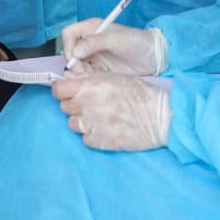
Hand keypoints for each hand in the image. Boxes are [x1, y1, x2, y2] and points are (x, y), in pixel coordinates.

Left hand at [52, 75, 171, 150]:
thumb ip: (90, 79)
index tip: (66, 92)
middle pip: (64, 107)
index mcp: (90, 86)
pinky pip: (85, 138)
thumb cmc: (141, 94)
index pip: (58, 90)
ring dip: (81, 121)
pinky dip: (92, 134)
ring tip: (98, 117)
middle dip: (73, 105)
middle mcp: (88, 105)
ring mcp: (93, 125)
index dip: (61, 90)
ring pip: (72, 124)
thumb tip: (70, 79)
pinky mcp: (100, 142)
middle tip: (88, 104)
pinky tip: (106, 128)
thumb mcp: (115, 77)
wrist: (161, 117)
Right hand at [61, 19, 166, 76]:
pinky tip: (103, 75)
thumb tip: (75, 51)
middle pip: (70, 51)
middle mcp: (89, 41)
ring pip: (77, 64)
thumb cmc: (135, 42)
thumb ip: (94, 42)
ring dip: (83, 71)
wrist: (152, 57)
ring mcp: (94, 55)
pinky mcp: (99, 67)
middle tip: (86, 71)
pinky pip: (87, 73)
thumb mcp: (115, 39)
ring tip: (98, 73)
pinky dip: (91, 76)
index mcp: (91, 28)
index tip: (75, 58)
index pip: (68, 34)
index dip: (68, 46)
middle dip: (75, 63)